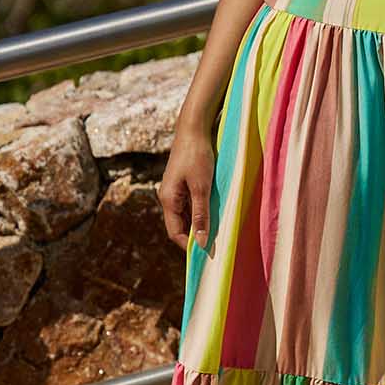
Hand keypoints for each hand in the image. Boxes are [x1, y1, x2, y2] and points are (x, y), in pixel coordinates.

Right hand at [159, 122, 214, 250]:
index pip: (175, 232)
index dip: (189, 245)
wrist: (193, 129)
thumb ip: (201, 215)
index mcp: (168, 200)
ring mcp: (175, 190)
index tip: (206, 254)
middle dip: (195, 236)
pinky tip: (214, 213)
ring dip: (199, 223)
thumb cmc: (197, 156)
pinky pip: (190, 204)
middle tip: (215, 245)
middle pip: (180, 225)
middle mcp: (168, 197)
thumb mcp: (202, 187)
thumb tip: (200, 242)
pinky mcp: (182, 183)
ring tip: (217, 232)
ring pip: (186, 215)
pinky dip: (200, 211)